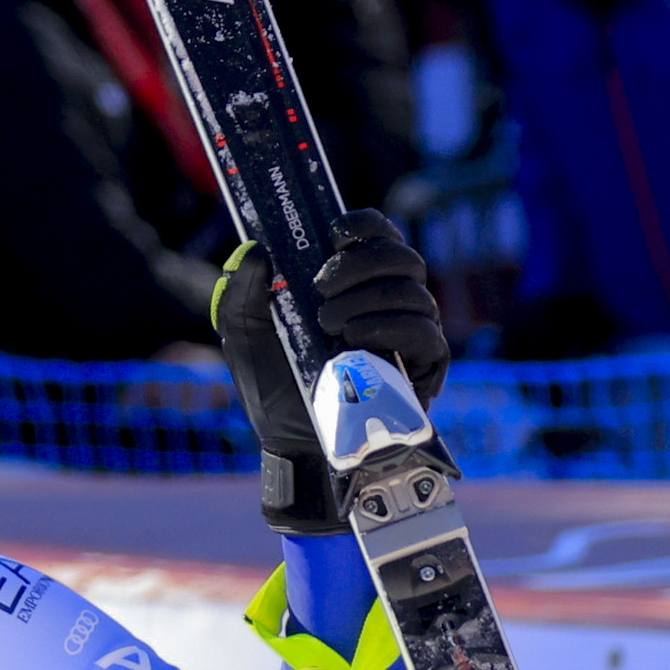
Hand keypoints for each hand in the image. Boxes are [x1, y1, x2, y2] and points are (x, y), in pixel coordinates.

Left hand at [215, 209, 447, 535]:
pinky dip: (390, 327)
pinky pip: (425, 333)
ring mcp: (410, 333)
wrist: (291, 444)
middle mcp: (389, 302)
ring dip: (368, 299)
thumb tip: (255, 250)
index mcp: (355, 285)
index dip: (365, 225)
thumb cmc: (273, 387)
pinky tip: (355, 339)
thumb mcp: (246, 338)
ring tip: (328, 323)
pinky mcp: (424, 367)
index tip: (335, 231)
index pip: (378, 237)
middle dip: (361, 264)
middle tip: (322, 285)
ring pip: (414, 292)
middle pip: (402, 257)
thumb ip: (244, 294)